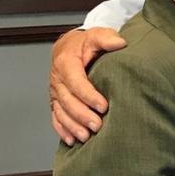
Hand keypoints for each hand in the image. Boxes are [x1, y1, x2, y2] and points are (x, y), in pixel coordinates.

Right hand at [49, 28, 126, 144]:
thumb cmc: (84, 43)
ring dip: (72, 126)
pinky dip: (62, 129)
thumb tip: (120, 43)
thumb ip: (106, 38)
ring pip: (60, 112)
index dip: (88, 96)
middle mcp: (57, 79)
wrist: (68, 46)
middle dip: (82, 115)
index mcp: (66, 63)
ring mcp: (55, 92)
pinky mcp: (56, 100)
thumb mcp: (96, 35)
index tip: (103, 106)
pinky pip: (55, 117)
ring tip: (86, 136)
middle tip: (98, 126)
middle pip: (67, 101)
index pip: (76, 82)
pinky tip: (71, 140)